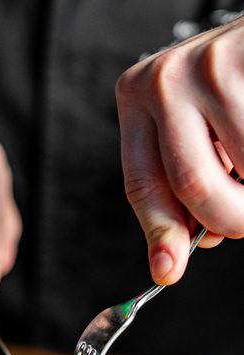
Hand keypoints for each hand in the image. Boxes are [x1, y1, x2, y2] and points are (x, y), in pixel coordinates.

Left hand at [116, 17, 243, 284]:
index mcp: (138, 98)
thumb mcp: (193, 132)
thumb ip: (181, 186)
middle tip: (242, 222)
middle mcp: (164, 80)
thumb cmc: (232, 86)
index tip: (168, 271)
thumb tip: (174, 258)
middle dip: (227, 218)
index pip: (143, 185)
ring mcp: (210, 67)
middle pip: (191, 185)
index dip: (161, 234)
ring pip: (241, 172)